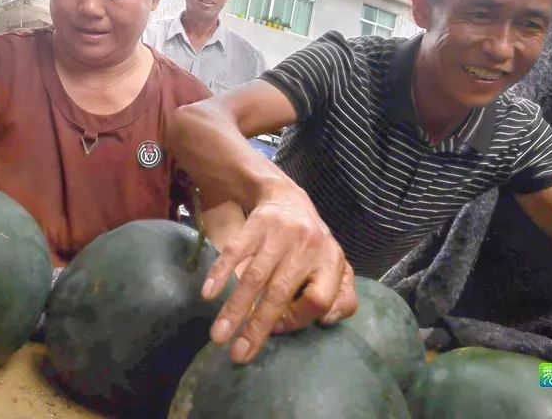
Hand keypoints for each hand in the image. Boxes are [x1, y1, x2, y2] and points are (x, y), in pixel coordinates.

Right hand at [201, 184, 357, 363]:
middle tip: (238, 354)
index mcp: (330, 260)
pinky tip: (209, 294)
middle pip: (280, 292)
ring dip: (235, 308)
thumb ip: (342, 296)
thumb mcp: (335, 265)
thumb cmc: (311, 244)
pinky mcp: (257, 223)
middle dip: (257, 326)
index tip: (277, 330)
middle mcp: (307, 246)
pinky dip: (221, 272)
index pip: (318, 299)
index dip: (298, 319)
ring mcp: (280, 234)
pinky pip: (236, 251)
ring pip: (255, 276)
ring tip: (219, 335)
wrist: (287, 197)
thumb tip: (325, 322)